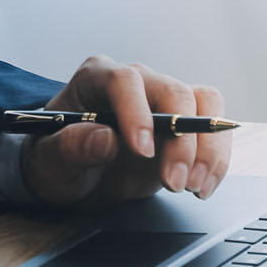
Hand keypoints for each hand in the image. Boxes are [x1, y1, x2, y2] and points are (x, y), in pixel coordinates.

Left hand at [23, 55, 233, 204]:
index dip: (137, 112)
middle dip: (181, 141)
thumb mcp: (51, 162)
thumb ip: (72, 148)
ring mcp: (164, 101)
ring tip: (194, 188)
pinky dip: (215, 160)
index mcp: (97, 79)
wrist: (76, 177)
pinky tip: (202, 187)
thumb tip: (105, 138)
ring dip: (207, 149)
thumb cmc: (58, 161)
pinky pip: (214, 129)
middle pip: (174, 92)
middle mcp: (137, 83)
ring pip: (204, 104)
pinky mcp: (185, 126)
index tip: (142, 151)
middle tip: (175, 183)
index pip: (125, 81)